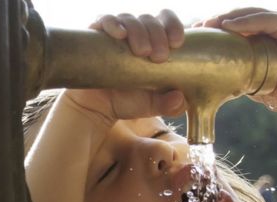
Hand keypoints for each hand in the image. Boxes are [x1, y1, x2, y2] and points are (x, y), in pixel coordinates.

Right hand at [63, 9, 186, 123]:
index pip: (167, 22)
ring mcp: (117, 34)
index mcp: (155, 44)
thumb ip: (169, 105)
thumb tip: (180, 99)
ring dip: (139, 31)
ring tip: (142, 52)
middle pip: (150, 20)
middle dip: (158, 34)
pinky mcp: (96, 35)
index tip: (176, 42)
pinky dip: (114, 24)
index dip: (174, 26)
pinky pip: (105, 20)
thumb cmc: (127, 101)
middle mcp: (137, 34)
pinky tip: (120, 34)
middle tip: (159, 56)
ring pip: (131, 19)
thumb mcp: (152, 106)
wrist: (96, 108)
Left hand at [195, 8, 276, 108]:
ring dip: (227, 18)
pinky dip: (245, 22)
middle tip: (199, 27)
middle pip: (239, 17)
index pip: (233, 23)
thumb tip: (200, 64)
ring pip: (249, 15)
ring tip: (210, 25)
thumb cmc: (268, 87)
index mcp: (259, 31)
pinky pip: (263, 20)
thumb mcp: (242, 70)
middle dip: (217, 20)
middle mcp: (270, 23)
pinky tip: (227, 26)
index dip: (214, 25)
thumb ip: (229, 61)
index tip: (195, 32)